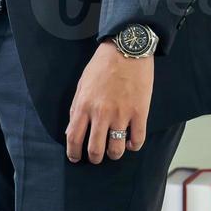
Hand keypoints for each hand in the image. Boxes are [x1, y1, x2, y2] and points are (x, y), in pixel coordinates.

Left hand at [66, 41, 153, 163]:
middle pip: (95, 148)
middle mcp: (101, 113)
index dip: (73, 152)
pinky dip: (134, 146)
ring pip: (117, 149)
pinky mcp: (139, 113)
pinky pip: (137, 140)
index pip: (74, 137)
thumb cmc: (101, 67)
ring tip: (113, 152)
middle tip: (96, 158)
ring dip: (114, 154)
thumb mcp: (82, 85)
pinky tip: (131, 143)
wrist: (125, 51)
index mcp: (84, 105)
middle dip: (94, 158)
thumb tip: (71, 131)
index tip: (75, 158)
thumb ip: (76, 108)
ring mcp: (121, 115)